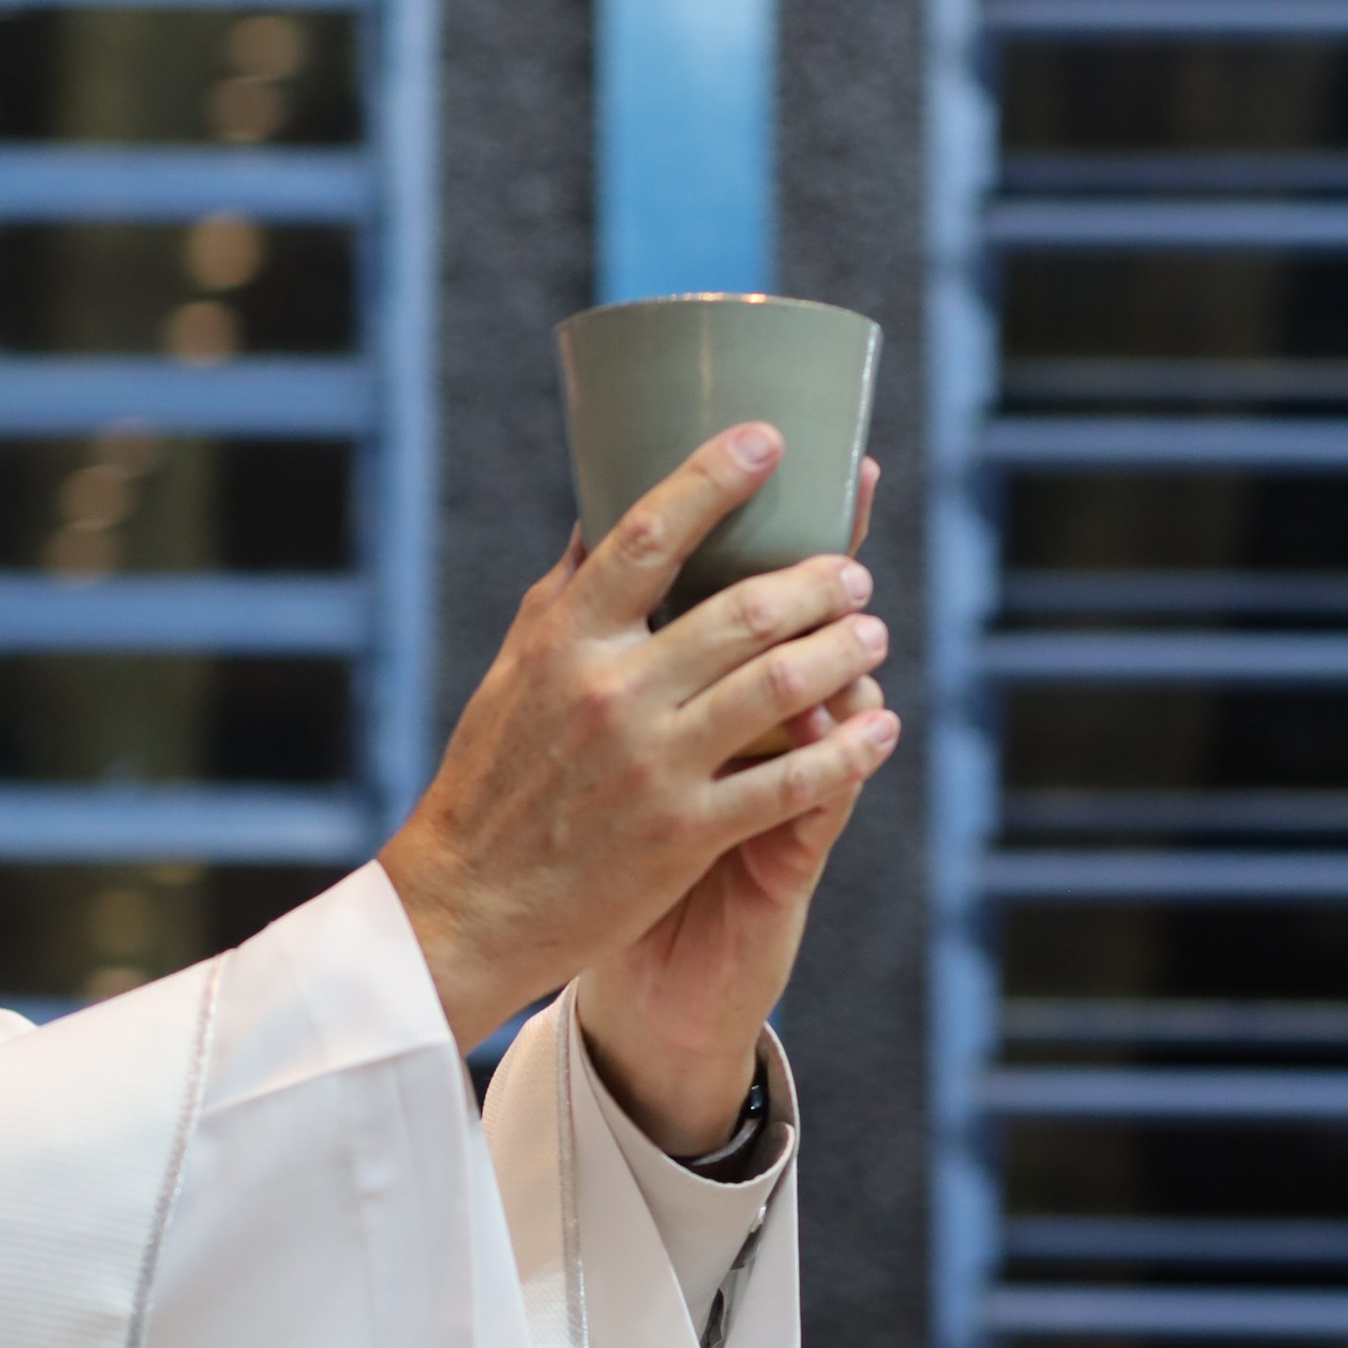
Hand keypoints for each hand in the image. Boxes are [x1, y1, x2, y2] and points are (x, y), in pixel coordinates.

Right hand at [377, 426, 898, 1090]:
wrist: (467, 907)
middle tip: (852, 573)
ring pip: (780, 687)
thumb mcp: (513, 673)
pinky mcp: (684, 833)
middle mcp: (612, 693)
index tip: (767, 440)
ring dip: (843, 651)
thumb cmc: (491, 783)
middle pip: (743, 610)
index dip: (715, 478)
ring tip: (871, 632)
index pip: (650, 534)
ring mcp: (653, 764)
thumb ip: (564, 597)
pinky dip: (847, 751)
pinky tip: (880, 728)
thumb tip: (599, 516)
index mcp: (565, 641)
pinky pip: (789, 783)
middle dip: (817, 581)